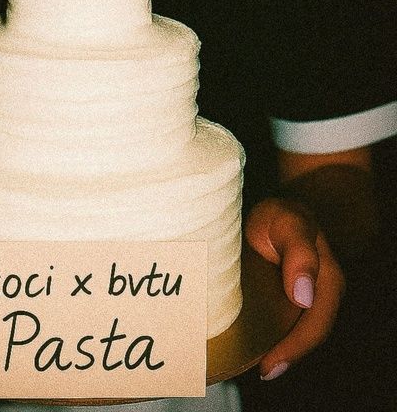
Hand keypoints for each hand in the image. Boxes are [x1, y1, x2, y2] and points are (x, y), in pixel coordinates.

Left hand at [245, 197, 344, 380]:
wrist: (275, 207)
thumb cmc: (281, 214)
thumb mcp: (288, 224)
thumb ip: (300, 254)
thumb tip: (305, 296)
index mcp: (327, 279)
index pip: (314, 325)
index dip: (294, 349)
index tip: (270, 366)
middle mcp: (320, 292)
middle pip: (307, 334)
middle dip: (286, 356)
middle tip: (261, 372)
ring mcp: (305, 293)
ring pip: (295, 329)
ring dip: (279, 349)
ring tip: (255, 365)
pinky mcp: (288, 292)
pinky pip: (283, 319)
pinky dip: (271, 334)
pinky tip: (251, 341)